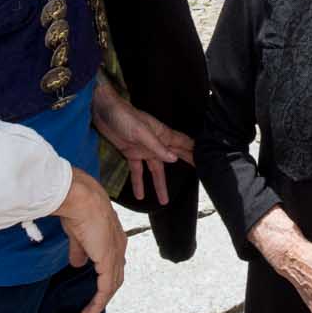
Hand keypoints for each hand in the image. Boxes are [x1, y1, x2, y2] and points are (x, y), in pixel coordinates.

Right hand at [52, 169, 127, 312]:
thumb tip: (77, 264)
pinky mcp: (108, 262)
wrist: (80, 199)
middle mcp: (119, 247)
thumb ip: (79, 250)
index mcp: (114, 238)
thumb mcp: (77, 233)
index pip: (112, 263)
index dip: (104, 278)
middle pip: (115, 277)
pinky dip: (99, 302)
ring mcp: (115, 255)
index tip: (94, 290)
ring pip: (112, 285)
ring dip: (100, 302)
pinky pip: (105, 288)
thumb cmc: (77, 208)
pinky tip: (90, 312)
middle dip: (103, 294)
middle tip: (91, 308)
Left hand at [92, 82, 193, 204]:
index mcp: (162, 134)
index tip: (208, 160)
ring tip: (164, 201)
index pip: (183, 143)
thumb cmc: (124, 116)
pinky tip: (139, 195)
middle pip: (174, 156)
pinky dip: (138, 182)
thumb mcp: (141, 132)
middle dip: (186, 165)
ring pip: (156, 169)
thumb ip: (157, 147)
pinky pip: (137, 170)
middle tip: (199, 178)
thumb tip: (174, 159)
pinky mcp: (131, 153)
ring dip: (159, 184)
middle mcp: (156, 143)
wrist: (103, 111)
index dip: (195, 151)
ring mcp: (144, 149)